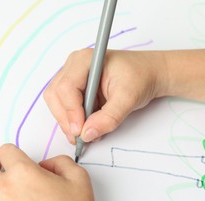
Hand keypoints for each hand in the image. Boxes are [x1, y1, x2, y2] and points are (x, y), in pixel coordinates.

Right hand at [44, 49, 164, 143]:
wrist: (149, 74)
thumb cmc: (141, 77)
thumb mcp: (129, 99)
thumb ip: (109, 118)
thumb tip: (87, 134)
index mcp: (85, 60)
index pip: (66, 87)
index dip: (71, 112)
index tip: (80, 131)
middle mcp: (73, 65)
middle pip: (55, 95)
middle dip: (66, 119)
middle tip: (80, 137)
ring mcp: (71, 76)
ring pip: (55, 102)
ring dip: (67, 121)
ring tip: (85, 134)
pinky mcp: (73, 88)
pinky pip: (63, 106)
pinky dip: (71, 120)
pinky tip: (85, 127)